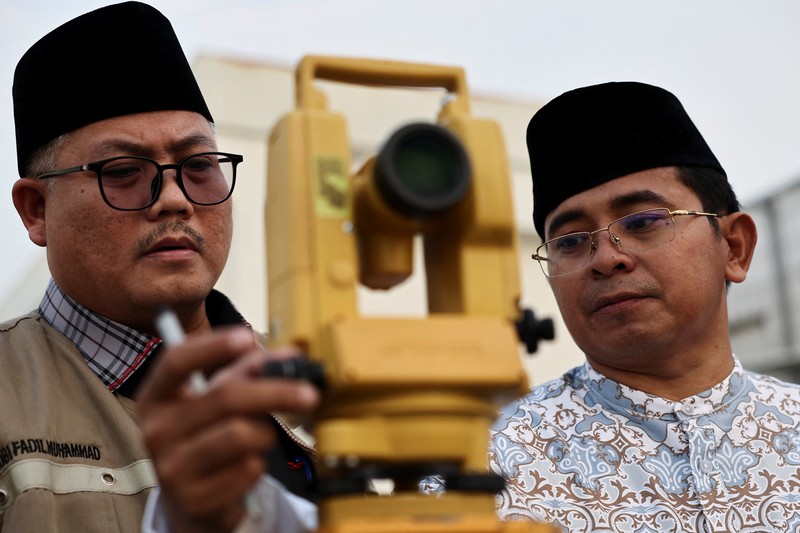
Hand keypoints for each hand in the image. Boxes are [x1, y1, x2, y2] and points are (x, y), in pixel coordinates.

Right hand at [136, 327, 319, 532]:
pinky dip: (259, 464)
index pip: (176, 361)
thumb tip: (290, 355)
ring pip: (242, 434)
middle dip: (277, 392)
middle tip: (310, 394)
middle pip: (226, 397)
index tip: (246, 338)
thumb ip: (248, 372)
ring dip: (266, 433)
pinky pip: (248, 469)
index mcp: (157, 396)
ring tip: (261, 438)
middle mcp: (156, 430)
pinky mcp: (194, 498)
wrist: (193, 500)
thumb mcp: (217, 401)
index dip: (212, 347)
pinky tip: (247, 465)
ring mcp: (172, 467)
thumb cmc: (208, 438)